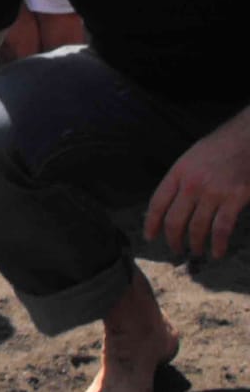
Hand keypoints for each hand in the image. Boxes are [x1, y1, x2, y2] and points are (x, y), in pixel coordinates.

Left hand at [144, 110, 249, 260]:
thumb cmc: (218, 149)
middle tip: (176, 249)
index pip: (157, 203)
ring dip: (195, 245)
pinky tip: (216, 252)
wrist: (246, 139)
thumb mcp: (190, 158)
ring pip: (197, 228)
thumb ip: (179, 180)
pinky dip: (218, 244)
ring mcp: (213, 192)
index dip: (151, 223)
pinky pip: (221, 229)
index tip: (150, 237)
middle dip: (173, 240)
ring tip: (196, 252)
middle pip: (174, 221)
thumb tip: (168, 204)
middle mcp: (192, 184)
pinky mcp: (234, 199)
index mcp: (178, 172)